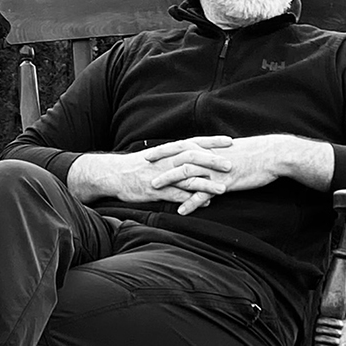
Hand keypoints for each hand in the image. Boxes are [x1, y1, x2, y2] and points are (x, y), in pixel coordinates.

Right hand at [67, 136, 235, 210]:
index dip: (212, 142)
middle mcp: (167, 161)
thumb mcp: (158, 157)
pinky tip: (205, 204)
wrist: (114, 174)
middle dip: (213, 161)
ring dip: (207, 184)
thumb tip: (195, 157)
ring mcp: (162, 176)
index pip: (194, 142)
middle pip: (194, 158)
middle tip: (231, 164)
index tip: (230, 141)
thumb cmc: (138, 166)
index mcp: (169, 151)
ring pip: (188, 178)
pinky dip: (191, 199)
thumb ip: (176, 157)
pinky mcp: (156, 191)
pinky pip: (177, 195)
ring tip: (224, 189)